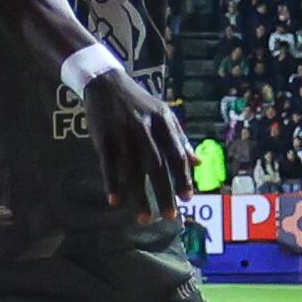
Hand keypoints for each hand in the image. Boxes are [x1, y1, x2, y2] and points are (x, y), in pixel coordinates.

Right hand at [80, 63, 189, 218]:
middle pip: (157, 166)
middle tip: (170, 215)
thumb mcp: (163, 114)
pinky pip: (109, 165)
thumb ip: (180, 139)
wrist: (106, 83)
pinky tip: (116, 202)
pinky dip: (112, 184)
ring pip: (133, 169)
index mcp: (163, 121)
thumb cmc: (138, 103)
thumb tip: (198, 163)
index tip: (188, 198)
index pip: (176, 153)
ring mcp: (123, 133)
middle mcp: (144, 128)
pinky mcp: (103, 138)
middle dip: (164, 192)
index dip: (183, 176)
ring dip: (139, 196)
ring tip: (145, 218)